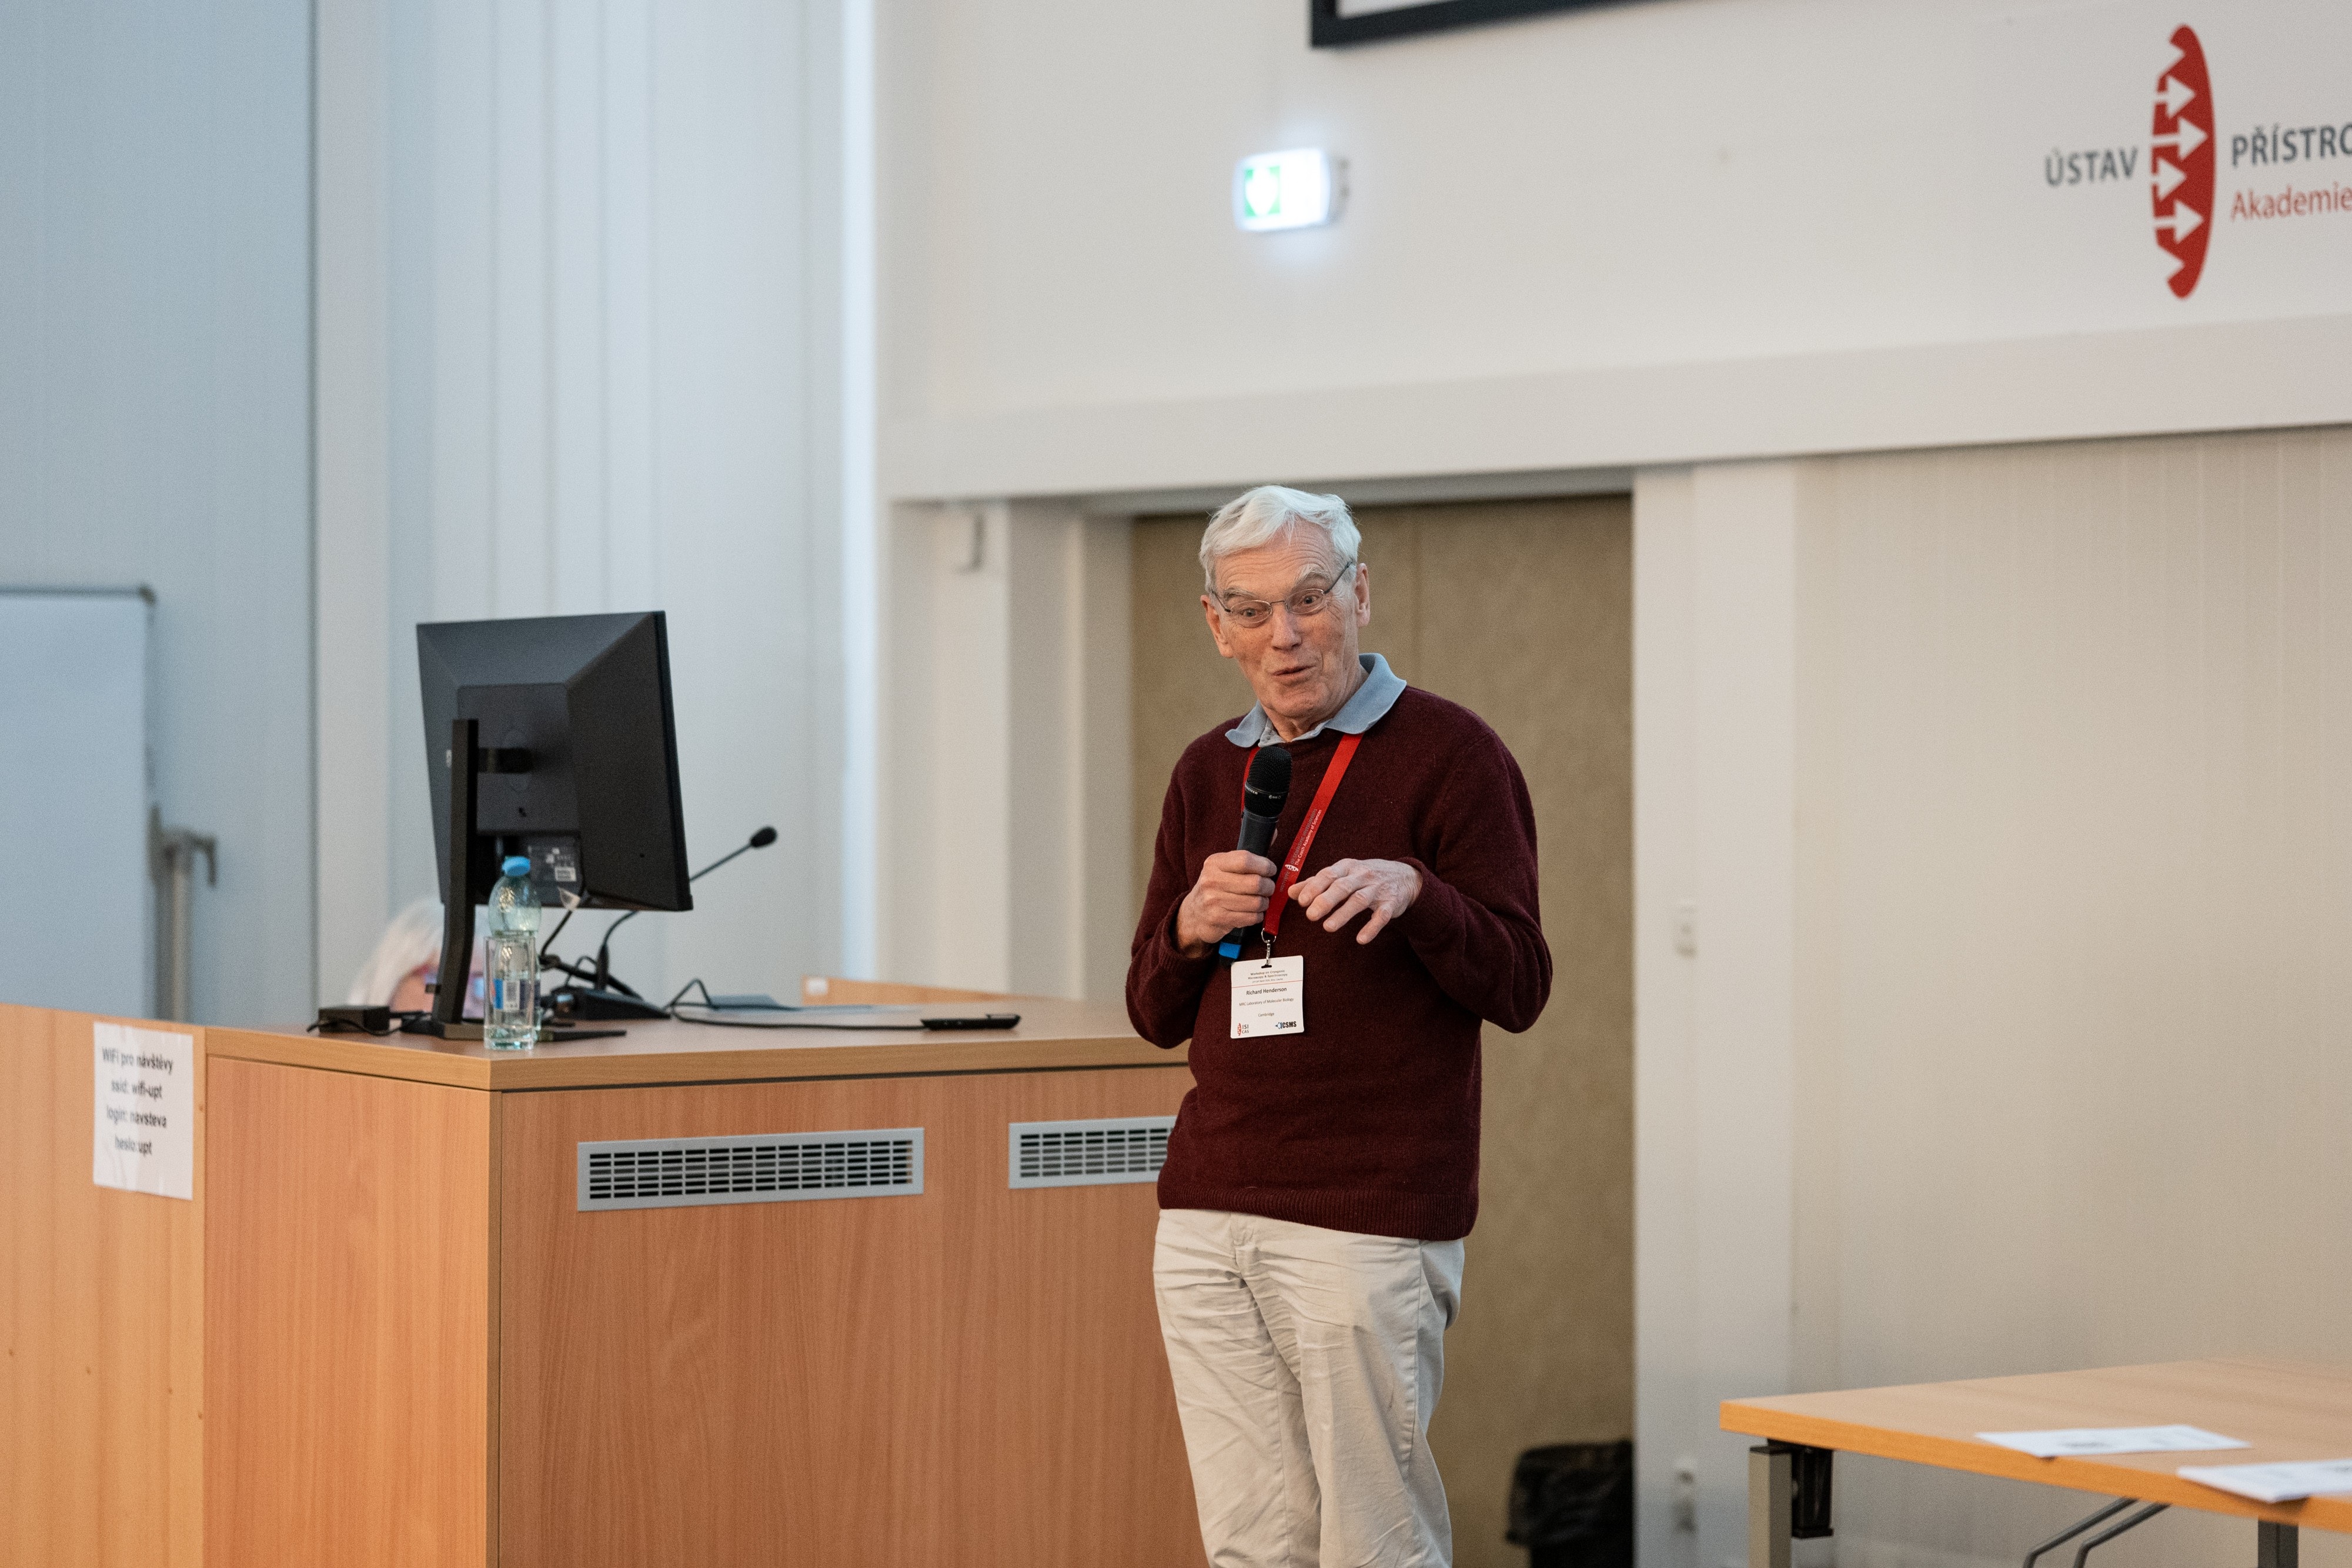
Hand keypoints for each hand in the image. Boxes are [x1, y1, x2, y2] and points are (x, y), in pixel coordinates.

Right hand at [1175, 850, 1278, 957]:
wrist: (1194, 914)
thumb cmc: (1216, 887)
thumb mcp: (1224, 867)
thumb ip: (1248, 854)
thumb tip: (1274, 831)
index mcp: (1215, 863)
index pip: (1246, 860)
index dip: (1265, 865)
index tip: (1270, 870)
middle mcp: (1212, 880)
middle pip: (1255, 883)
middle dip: (1268, 886)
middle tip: (1268, 888)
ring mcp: (1213, 900)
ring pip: (1256, 902)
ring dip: (1264, 903)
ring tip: (1260, 901)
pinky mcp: (1218, 918)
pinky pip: (1251, 917)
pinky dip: (1257, 916)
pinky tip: (1251, 912)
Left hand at [1288, 858, 1420, 944]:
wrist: (1406, 877)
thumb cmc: (1367, 876)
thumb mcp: (1343, 873)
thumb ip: (1317, 882)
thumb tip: (1291, 892)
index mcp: (1348, 867)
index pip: (1328, 874)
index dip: (1314, 887)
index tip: (1301, 900)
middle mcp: (1363, 876)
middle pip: (1342, 887)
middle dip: (1325, 900)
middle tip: (1310, 915)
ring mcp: (1378, 889)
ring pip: (1359, 901)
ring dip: (1343, 914)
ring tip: (1328, 927)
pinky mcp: (1391, 904)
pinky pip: (1382, 916)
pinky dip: (1372, 928)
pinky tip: (1361, 939)